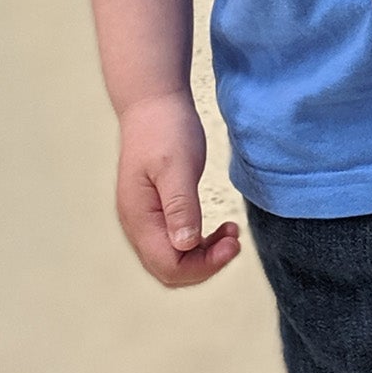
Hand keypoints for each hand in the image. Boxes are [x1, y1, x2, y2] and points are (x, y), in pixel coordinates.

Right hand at [116, 91, 240, 287]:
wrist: (152, 102)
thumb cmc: (164, 128)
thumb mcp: (177, 165)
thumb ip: (180, 206)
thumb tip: (185, 245)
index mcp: (139, 217)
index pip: (167, 266)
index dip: (202, 266)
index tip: (232, 244)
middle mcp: (137, 225)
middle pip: (168, 269)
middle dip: (205, 265)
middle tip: (234, 241)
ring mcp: (144, 219)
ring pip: (172, 259)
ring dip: (204, 255)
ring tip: (231, 234)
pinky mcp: (156, 210)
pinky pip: (175, 242)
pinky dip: (198, 243)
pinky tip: (218, 230)